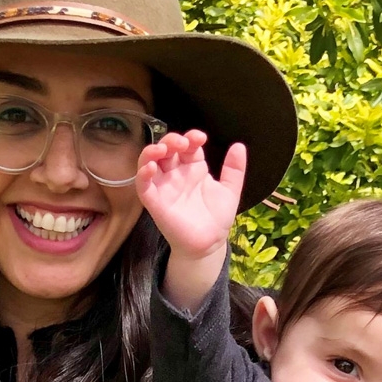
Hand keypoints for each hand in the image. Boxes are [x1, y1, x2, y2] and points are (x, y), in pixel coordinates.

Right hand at [136, 130, 246, 262]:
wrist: (210, 244)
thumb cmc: (217, 217)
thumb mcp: (230, 190)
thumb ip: (234, 169)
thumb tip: (239, 145)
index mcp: (193, 168)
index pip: (188, 146)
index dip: (191, 138)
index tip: (200, 137)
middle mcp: (176, 174)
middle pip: (167, 149)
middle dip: (172, 141)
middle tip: (182, 143)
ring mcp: (164, 187)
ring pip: (149, 162)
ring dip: (152, 152)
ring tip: (162, 149)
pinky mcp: (154, 202)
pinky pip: (143, 186)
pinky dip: (143, 175)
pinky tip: (150, 167)